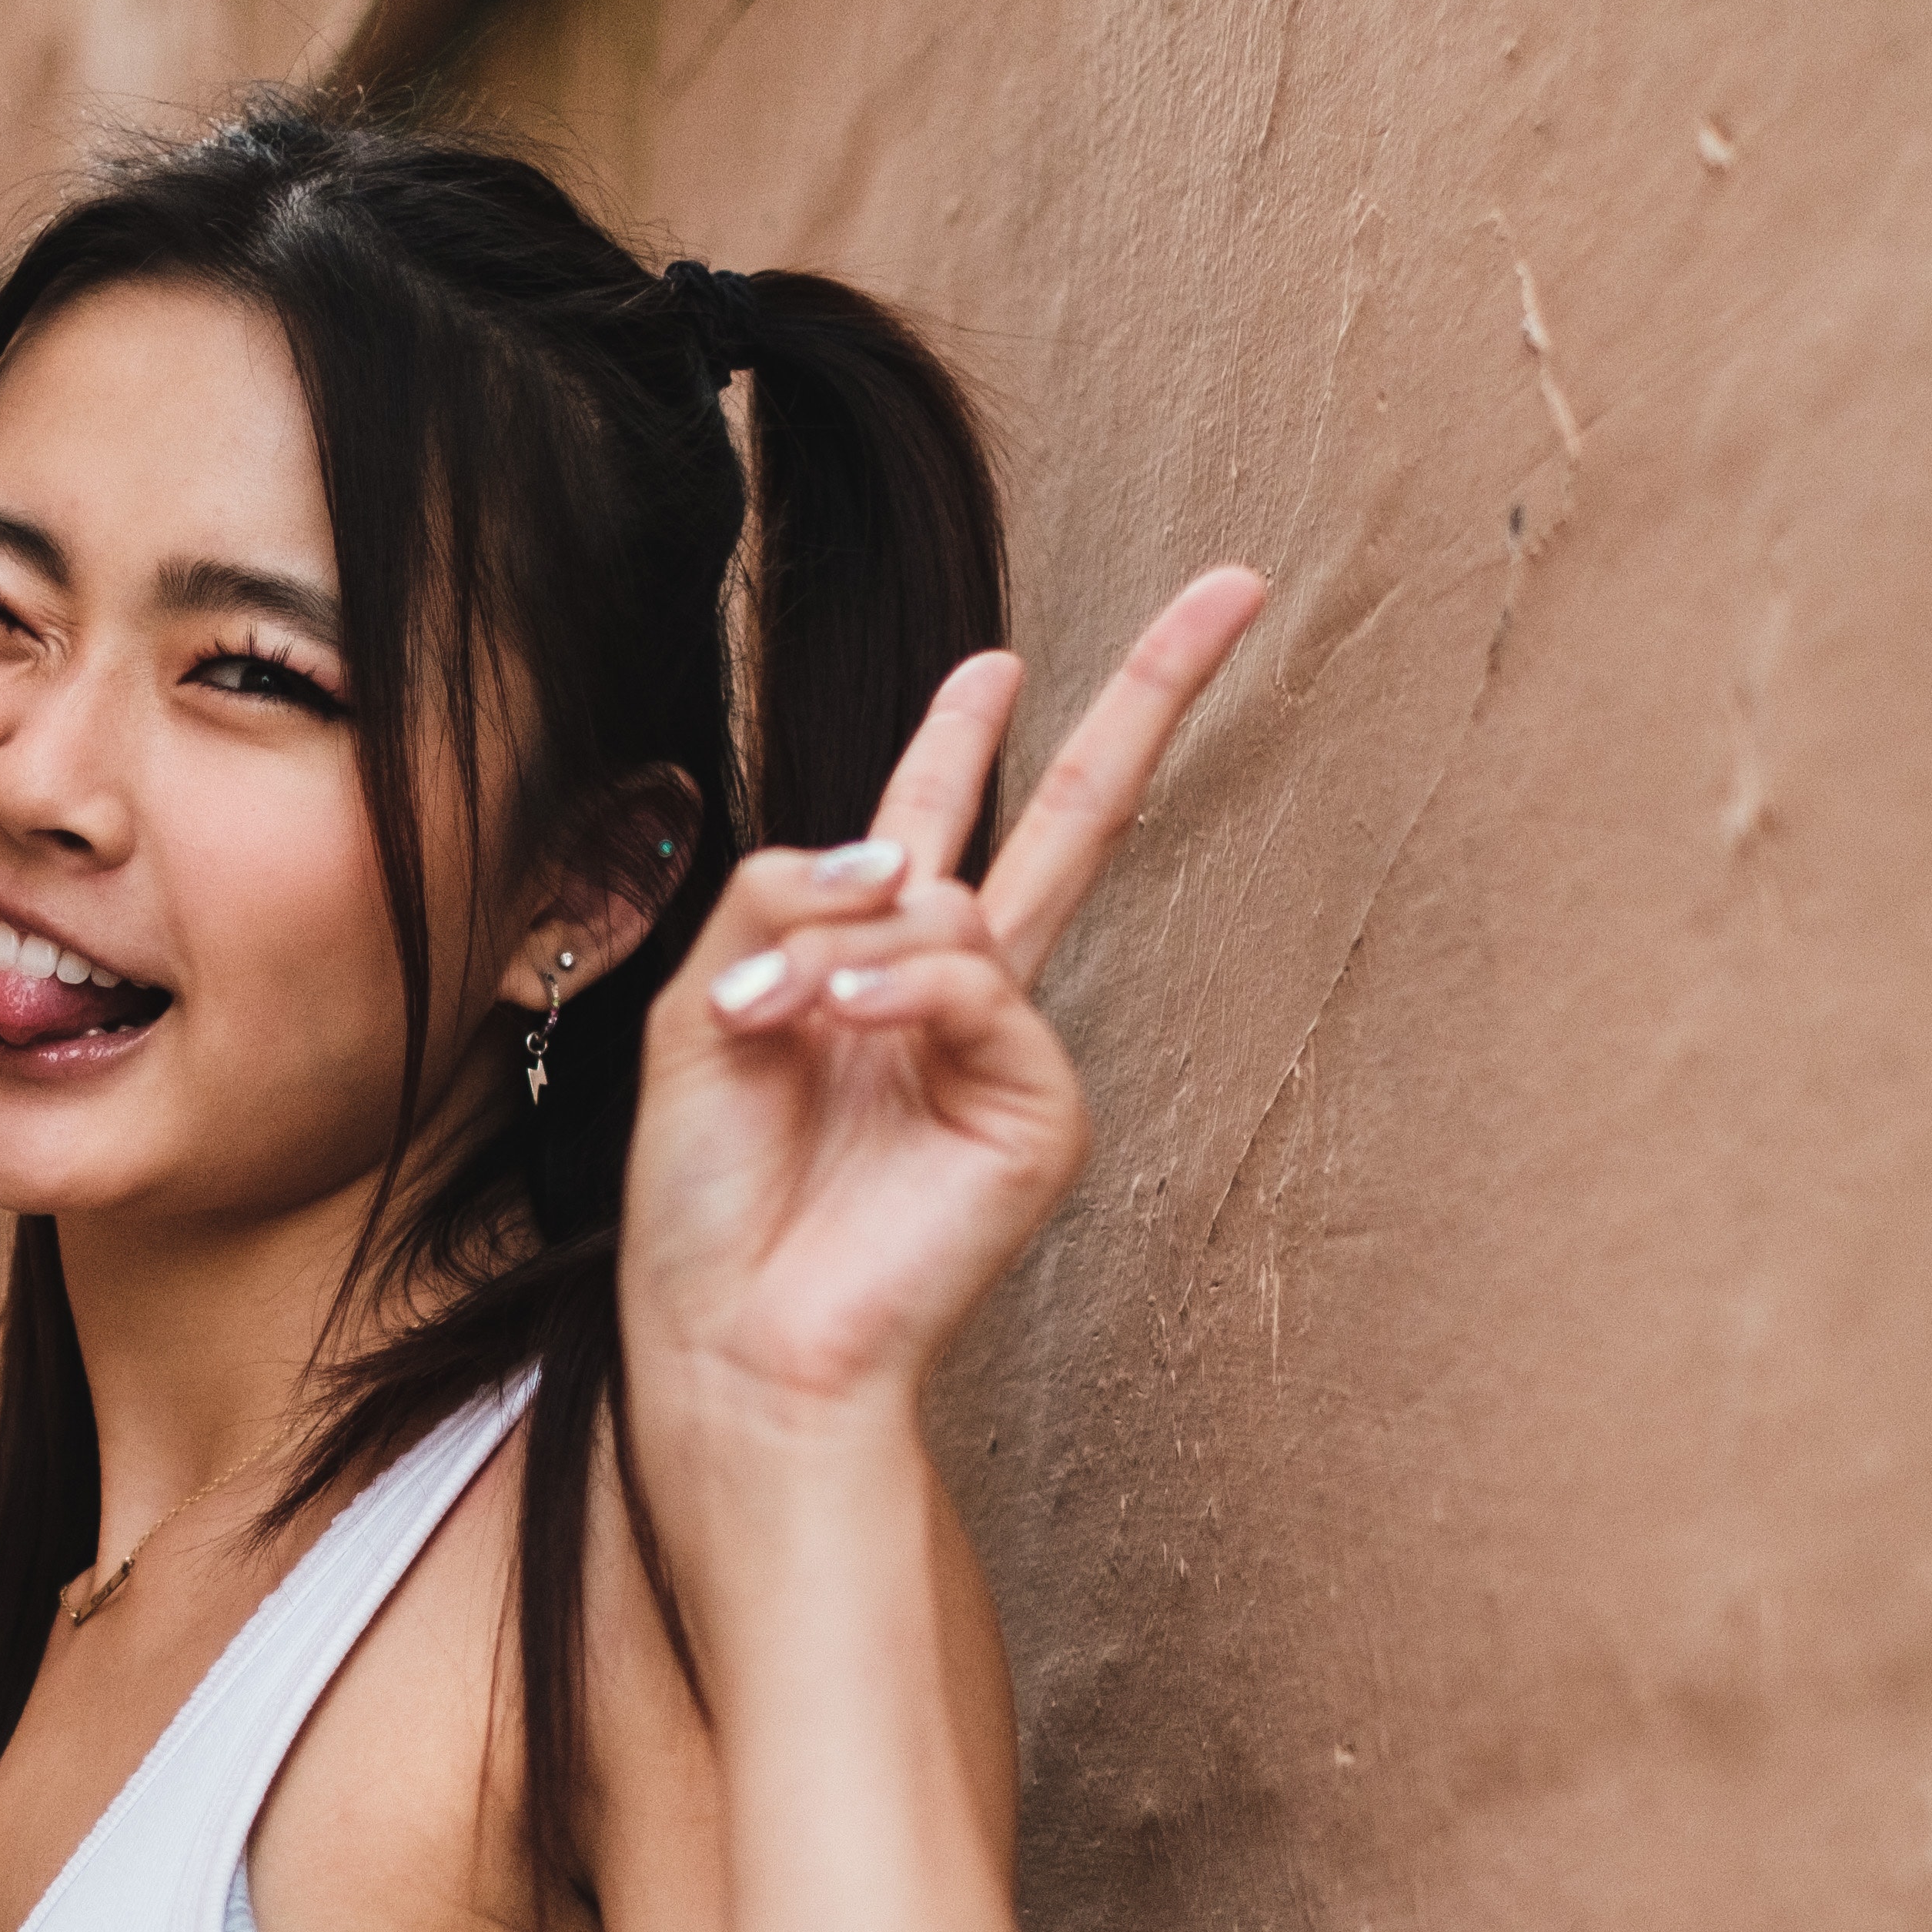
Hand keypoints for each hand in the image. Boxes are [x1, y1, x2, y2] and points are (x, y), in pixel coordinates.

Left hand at [621, 567, 1269, 1435]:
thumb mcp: (701, 1008)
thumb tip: (897, 856)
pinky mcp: (1038, 1109)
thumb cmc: (706, 1202)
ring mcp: (1006, 1052)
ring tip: (766, 1020)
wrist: (732, 1338)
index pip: (939, 827)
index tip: (1002, 659)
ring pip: (954, 909)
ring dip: (839, 951)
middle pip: (1074, 821)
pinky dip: (893, 989)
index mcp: (871, 973)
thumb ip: (781, 898)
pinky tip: (833, 1024)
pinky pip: (977, 984)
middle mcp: (955, 1002)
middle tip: (1230, 593)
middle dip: (1145, 701)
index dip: (969, 737)